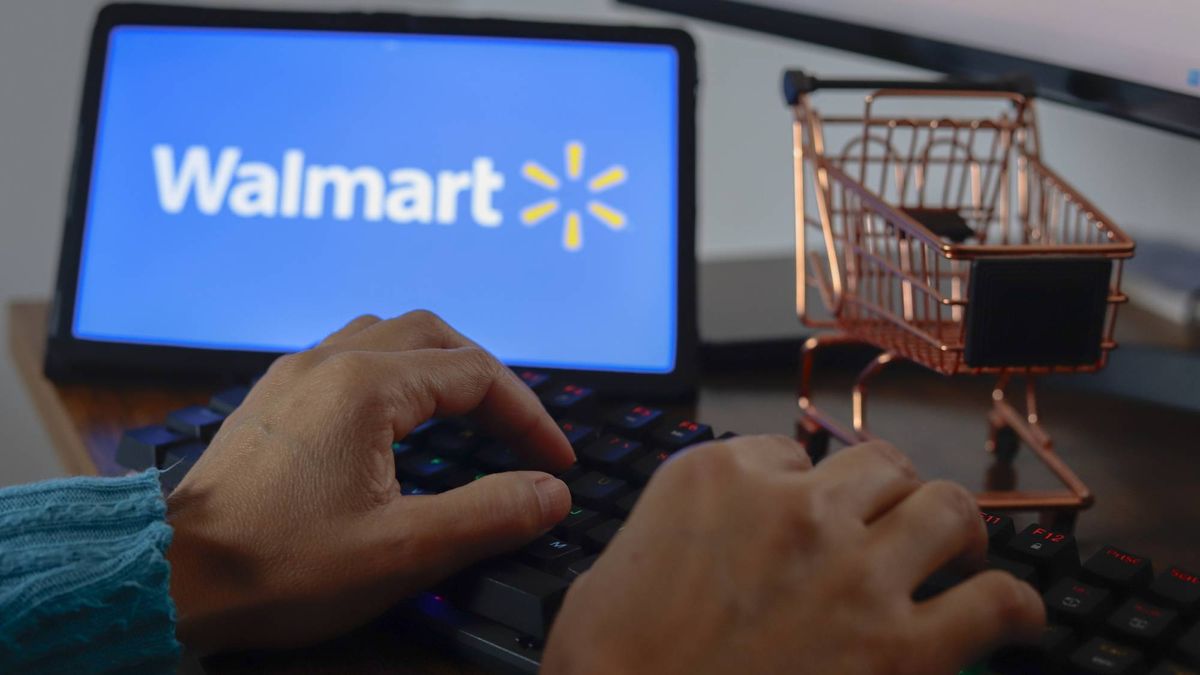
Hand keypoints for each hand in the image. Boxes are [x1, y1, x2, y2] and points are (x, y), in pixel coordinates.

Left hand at [165, 311, 575, 652]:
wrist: (172, 580)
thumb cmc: (278, 568)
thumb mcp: (401, 551)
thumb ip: (487, 514)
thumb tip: (549, 492)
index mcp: (363, 387)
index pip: (474, 374)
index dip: (527, 415)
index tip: (555, 463)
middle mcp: (327, 363)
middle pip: (433, 335)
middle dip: (488, 378)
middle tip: (517, 431)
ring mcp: (293, 376)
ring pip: (387, 335)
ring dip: (439, 364)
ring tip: (468, 413)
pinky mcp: (272, 399)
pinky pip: (348, 355)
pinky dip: (395, 372)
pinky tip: (398, 419)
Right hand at [543, 437, 1044, 674]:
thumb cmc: (609, 667)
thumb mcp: (614, 571)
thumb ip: (675, 532)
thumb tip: (712, 543)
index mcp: (715, 478)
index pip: (789, 453)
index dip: (804, 486)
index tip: (806, 516)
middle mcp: (792, 508)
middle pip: (877, 464)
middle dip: (887, 491)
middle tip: (890, 519)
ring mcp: (852, 572)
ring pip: (944, 508)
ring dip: (952, 526)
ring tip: (957, 546)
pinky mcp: (900, 648)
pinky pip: (992, 601)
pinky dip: (1012, 604)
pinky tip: (1013, 615)